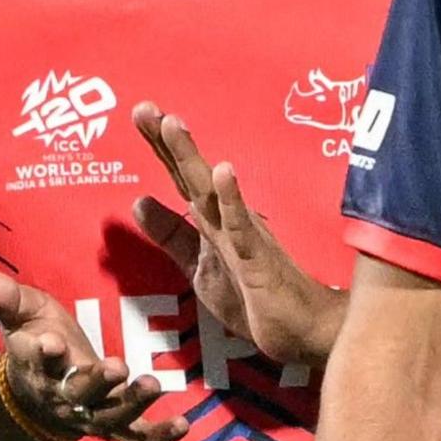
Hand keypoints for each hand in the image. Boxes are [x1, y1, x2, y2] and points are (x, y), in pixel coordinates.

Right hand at [0, 272, 188, 440]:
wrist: (37, 392)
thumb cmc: (35, 342)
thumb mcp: (22, 316)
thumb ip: (10, 301)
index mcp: (38, 367)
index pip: (37, 362)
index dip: (42, 353)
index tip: (51, 342)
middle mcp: (64, 396)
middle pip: (78, 393)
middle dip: (96, 381)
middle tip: (116, 367)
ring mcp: (90, 413)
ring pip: (110, 417)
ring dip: (132, 404)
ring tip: (151, 384)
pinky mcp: (113, 423)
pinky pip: (135, 436)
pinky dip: (158, 435)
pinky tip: (184, 424)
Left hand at [132, 102, 346, 370]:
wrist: (302, 332)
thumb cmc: (255, 298)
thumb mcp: (199, 267)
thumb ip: (171, 235)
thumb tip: (138, 202)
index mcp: (212, 221)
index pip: (182, 179)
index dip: (161, 148)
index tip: (142, 113)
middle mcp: (227, 220)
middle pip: (192, 176)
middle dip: (168, 142)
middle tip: (144, 108)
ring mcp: (244, 236)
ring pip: (212, 193)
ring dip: (192, 159)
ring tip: (175, 124)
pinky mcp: (258, 259)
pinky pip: (241, 227)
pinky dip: (230, 200)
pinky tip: (223, 173)